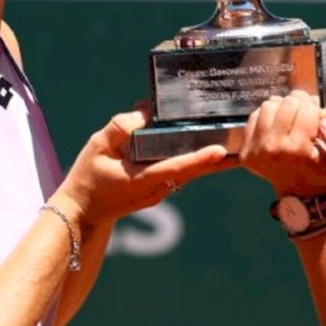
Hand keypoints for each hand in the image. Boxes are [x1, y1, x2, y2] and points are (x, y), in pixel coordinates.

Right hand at [63, 109, 233, 226]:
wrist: (82, 212)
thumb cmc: (88, 178)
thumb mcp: (96, 147)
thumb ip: (119, 129)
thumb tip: (144, 113)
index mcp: (143, 179)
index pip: (177, 168)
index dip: (200, 159)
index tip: (221, 151)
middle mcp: (158, 188)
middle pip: (194, 170)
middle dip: (219, 156)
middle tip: (243, 139)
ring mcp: (161, 191)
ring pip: (192, 172)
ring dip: (213, 158)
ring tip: (236, 139)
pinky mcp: (161, 188)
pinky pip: (184, 172)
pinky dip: (198, 159)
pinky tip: (212, 146)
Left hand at [238, 90, 325, 196]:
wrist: (298, 194)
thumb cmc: (320, 174)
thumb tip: (324, 121)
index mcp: (296, 149)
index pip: (307, 109)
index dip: (316, 109)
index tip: (319, 118)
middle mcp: (272, 148)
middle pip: (287, 103)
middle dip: (300, 105)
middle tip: (306, 114)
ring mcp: (255, 149)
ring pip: (269, 105)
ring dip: (282, 108)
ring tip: (291, 118)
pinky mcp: (246, 149)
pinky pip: (254, 116)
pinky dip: (267, 116)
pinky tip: (277, 125)